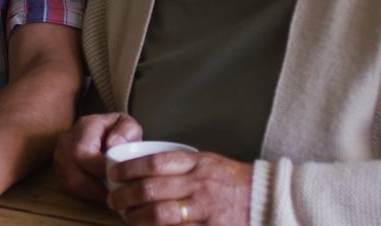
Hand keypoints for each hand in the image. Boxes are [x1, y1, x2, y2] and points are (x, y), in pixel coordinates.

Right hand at [53, 112, 143, 201]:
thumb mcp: (129, 126)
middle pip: (73, 171)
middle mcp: (67, 140)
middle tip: (115, 191)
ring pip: (70, 182)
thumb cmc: (119, 132)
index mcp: (85, 126)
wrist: (106, 133)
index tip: (117, 176)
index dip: (98, 168)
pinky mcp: (60, 170)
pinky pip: (69, 187)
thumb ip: (127, 131)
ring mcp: (60, 156)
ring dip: (92, 192)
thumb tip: (113, 144)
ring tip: (110, 194)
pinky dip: (86, 194)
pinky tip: (101, 193)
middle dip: (96, 185)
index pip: (82, 151)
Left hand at [107, 151, 251, 225]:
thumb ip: (182, 166)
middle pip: (152, 189)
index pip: (156, 162)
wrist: (267, 199)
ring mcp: (205, 209)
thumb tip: (145, 169)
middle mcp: (199, 184)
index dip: (130, 168)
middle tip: (113, 199)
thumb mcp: (210, 163)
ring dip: (137, 218)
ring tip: (126, 217)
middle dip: (126, 196)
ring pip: (160, 214)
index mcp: (198, 163)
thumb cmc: (233, 181)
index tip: (114, 174)